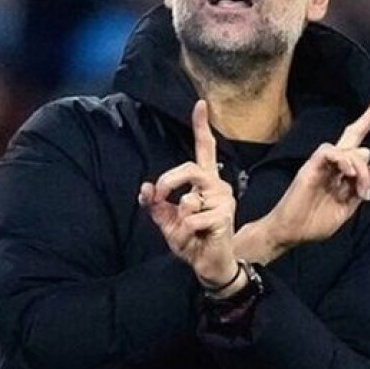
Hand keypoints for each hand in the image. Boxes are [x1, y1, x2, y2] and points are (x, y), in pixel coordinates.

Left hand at [139, 100, 242, 291]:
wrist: (209, 265)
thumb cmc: (192, 240)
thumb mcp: (167, 221)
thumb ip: (156, 205)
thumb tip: (144, 188)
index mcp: (205, 183)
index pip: (205, 149)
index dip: (201, 127)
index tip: (200, 104)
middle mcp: (218, 186)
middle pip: (191, 168)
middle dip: (169, 181)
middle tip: (159, 196)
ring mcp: (224, 200)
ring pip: (189, 198)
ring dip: (179, 218)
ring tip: (187, 230)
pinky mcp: (225, 217)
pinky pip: (192, 219)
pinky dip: (186, 232)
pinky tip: (197, 238)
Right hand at [237, 96, 369, 262]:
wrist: (290, 233)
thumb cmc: (313, 224)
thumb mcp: (345, 210)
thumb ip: (360, 189)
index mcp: (339, 173)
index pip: (356, 145)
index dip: (367, 122)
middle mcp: (332, 165)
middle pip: (352, 137)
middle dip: (367, 134)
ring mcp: (320, 164)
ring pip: (347, 149)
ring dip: (359, 169)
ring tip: (360, 190)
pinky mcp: (310, 167)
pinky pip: (329, 151)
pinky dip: (343, 160)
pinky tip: (348, 174)